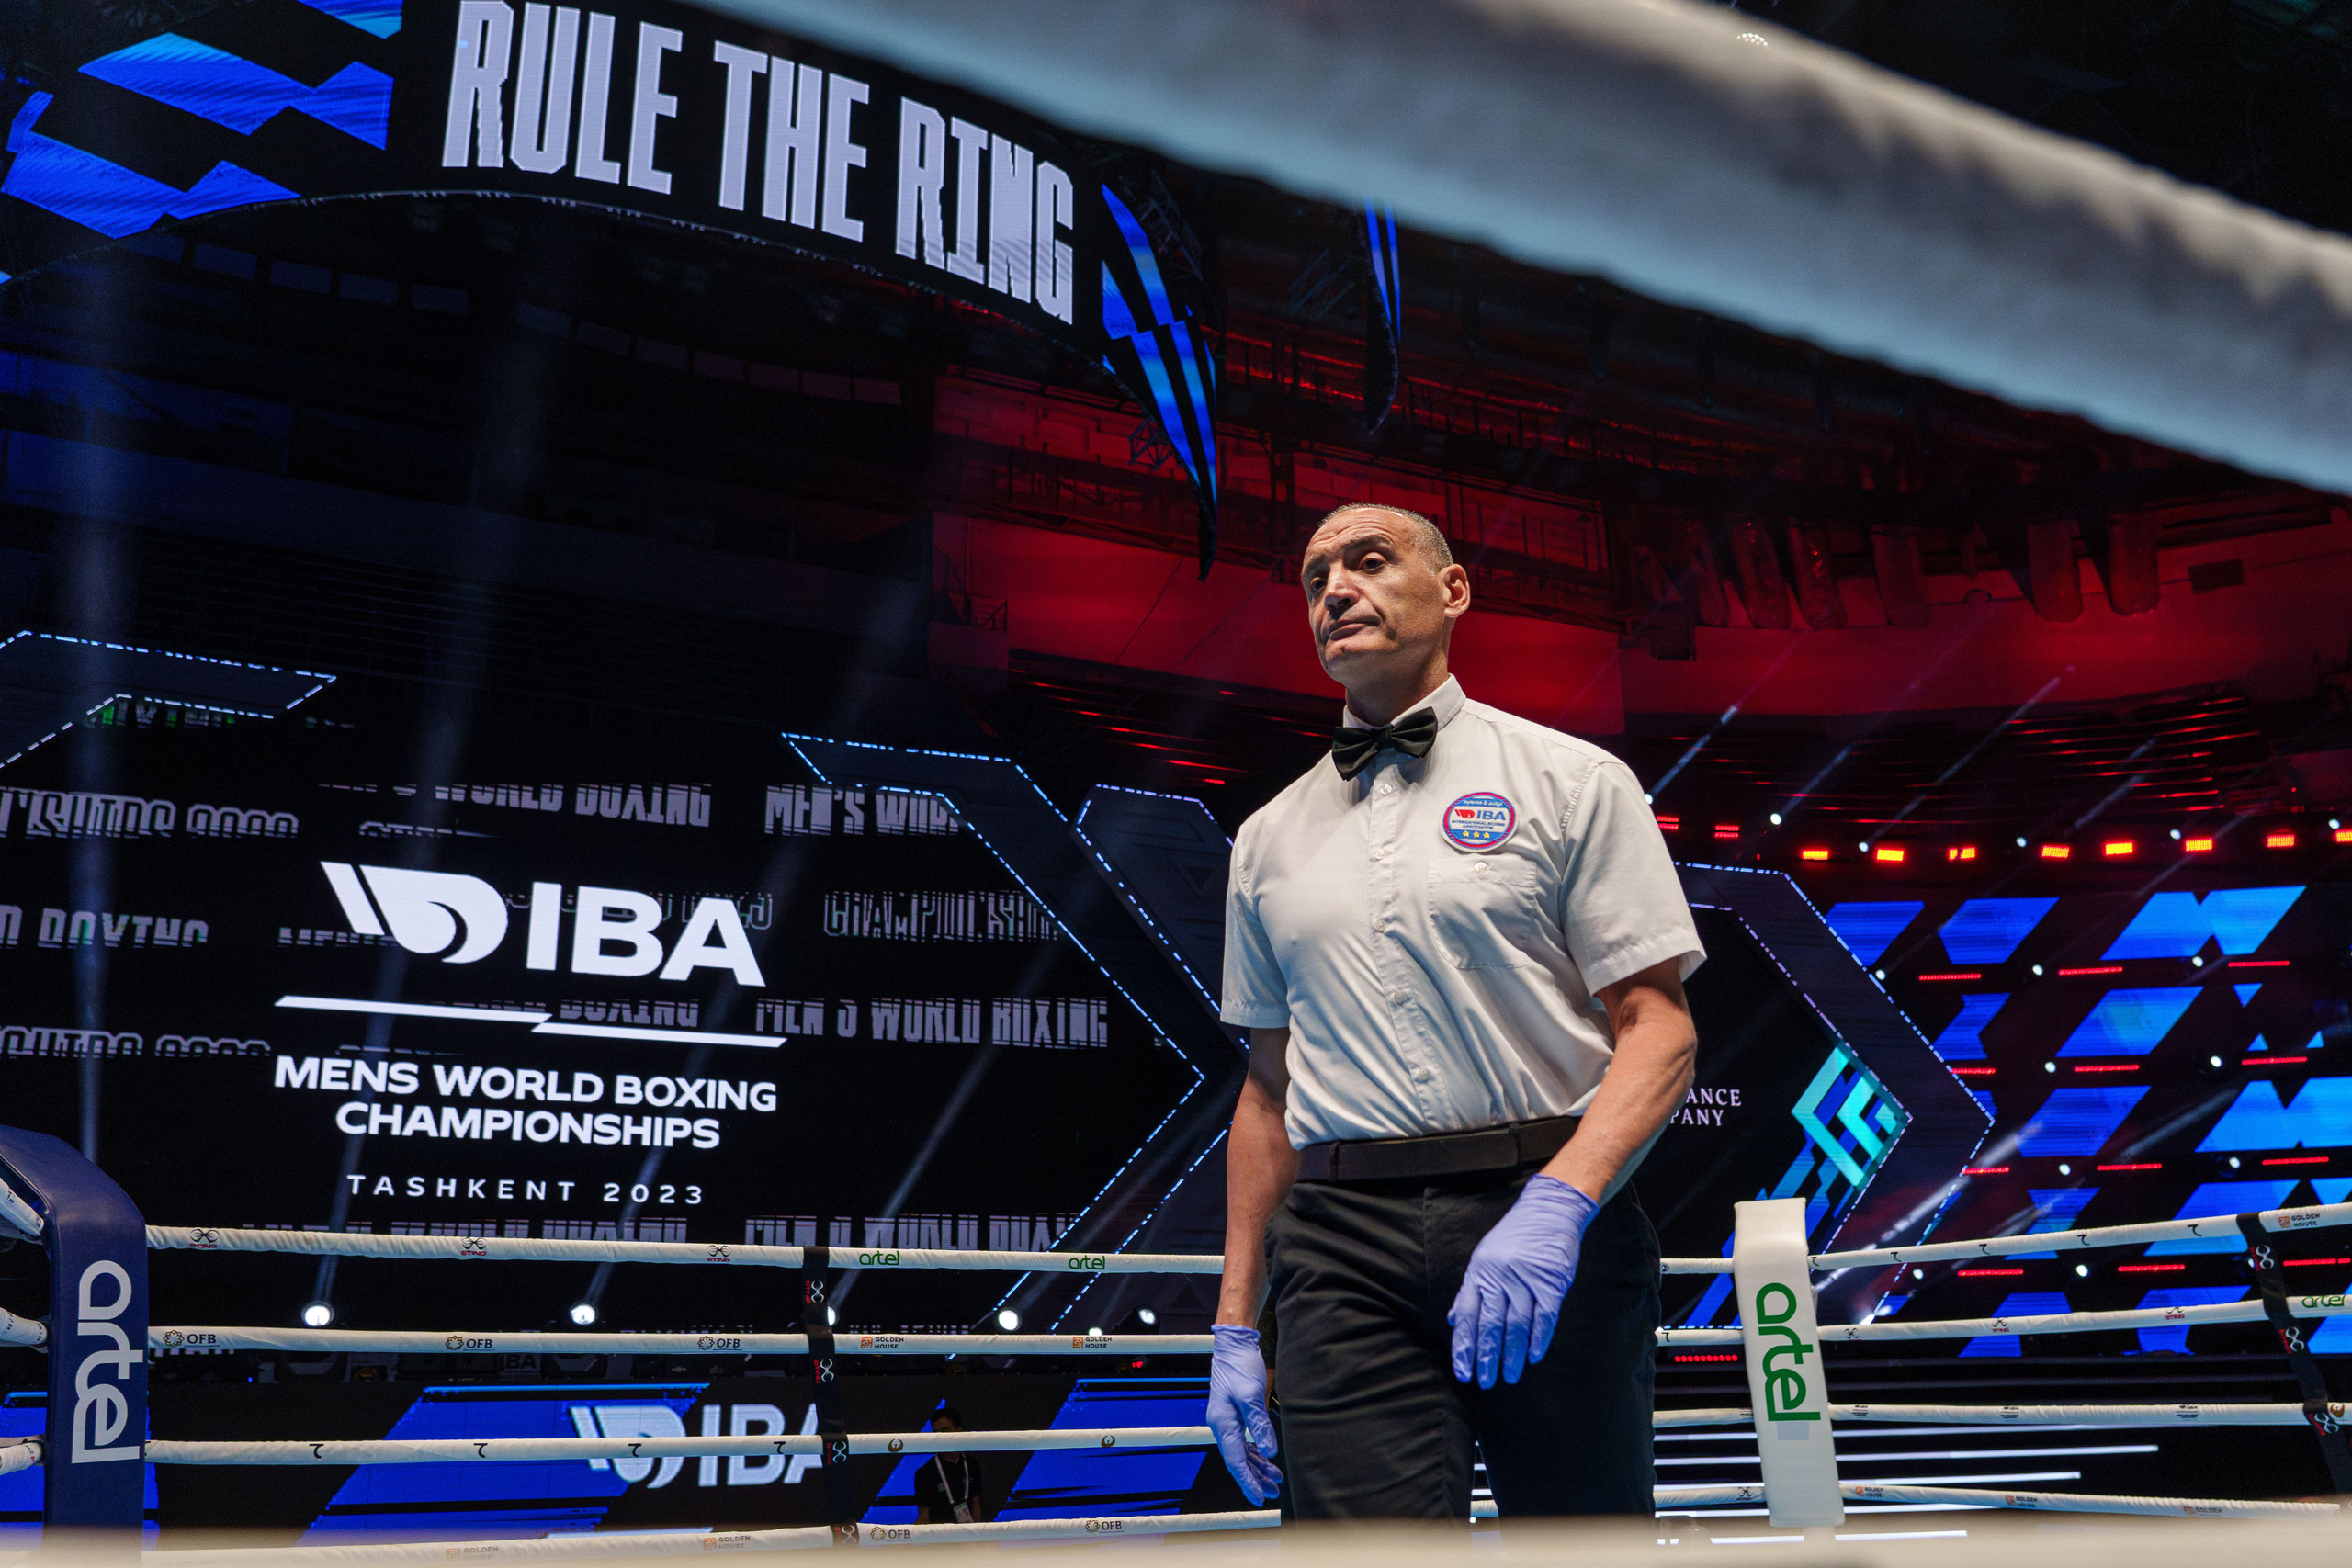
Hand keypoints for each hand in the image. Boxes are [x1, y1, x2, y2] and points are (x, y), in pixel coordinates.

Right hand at [1207, 1323, 1282, 1504]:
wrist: (1234, 1344)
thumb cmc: (1240, 1365)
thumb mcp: (1252, 1395)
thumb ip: (1260, 1424)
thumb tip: (1269, 1451)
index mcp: (1222, 1422)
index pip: (1235, 1460)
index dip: (1247, 1480)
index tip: (1259, 1497)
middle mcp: (1222, 1424)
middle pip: (1238, 1460)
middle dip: (1254, 1478)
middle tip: (1271, 1494)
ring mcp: (1228, 1420)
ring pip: (1242, 1452)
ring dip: (1258, 1467)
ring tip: (1275, 1480)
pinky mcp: (1236, 1414)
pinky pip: (1244, 1440)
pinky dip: (1256, 1452)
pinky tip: (1267, 1460)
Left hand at [1448, 1174, 1598, 1388]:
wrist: (1549, 1210)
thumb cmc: (1514, 1235)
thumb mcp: (1484, 1256)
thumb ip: (1470, 1289)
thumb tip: (1453, 1319)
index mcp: (1479, 1272)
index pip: (1466, 1315)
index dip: (1463, 1346)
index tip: (1462, 1370)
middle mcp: (1500, 1277)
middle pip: (1490, 1325)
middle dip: (1485, 1357)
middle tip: (1483, 1381)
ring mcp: (1526, 1280)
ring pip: (1516, 1325)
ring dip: (1511, 1355)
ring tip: (1507, 1376)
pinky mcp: (1551, 1282)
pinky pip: (1544, 1317)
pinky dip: (1537, 1339)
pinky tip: (1532, 1357)